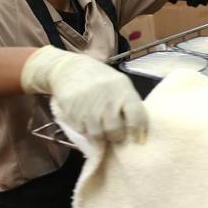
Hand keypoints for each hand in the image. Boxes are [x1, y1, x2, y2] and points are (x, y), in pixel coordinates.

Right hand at [21, 46, 146, 143]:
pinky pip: (81, 130)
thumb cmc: (100, 78)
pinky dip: (86, 132)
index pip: (135, 116)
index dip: (138, 131)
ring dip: (101, 139)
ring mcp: (87, 104)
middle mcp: (106, 97)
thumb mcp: (119, 84)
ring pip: (97, 134)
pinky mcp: (71, 110)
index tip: (137, 140)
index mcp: (122, 89)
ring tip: (102, 135)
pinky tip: (87, 125)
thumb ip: (128, 103)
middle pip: (114, 129)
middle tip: (116, 137)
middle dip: (117, 137)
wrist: (69, 68)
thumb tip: (137, 130)